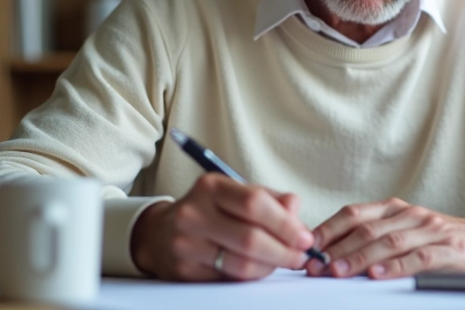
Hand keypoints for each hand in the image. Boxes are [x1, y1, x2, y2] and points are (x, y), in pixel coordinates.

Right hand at [130, 173, 314, 281]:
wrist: (160, 233)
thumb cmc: (208, 210)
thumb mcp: (235, 193)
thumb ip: (269, 199)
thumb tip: (296, 208)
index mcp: (211, 186)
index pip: (255, 203)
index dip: (285, 223)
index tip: (305, 237)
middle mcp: (194, 213)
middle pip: (250, 238)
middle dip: (284, 251)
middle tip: (300, 255)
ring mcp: (187, 243)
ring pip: (242, 263)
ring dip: (271, 266)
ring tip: (283, 262)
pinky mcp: (185, 270)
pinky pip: (229, 278)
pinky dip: (252, 276)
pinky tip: (260, 268)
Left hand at [306, 197, 464, 279]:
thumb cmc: (437, 239)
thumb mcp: (404, 230)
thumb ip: (373, 237)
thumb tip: (330, 252)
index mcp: (394, 209)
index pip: (353, 214)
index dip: (328, 230)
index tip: (308, 248)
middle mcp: (410, 215)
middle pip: (366, 230)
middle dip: (337, 249)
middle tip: (316, 266)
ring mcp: (430, 230)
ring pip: (389, 242)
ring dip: (359, 258)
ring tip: (339, 271)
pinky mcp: (449, 249)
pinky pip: (419, 257)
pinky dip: (396, 266)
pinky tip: (378, 274)